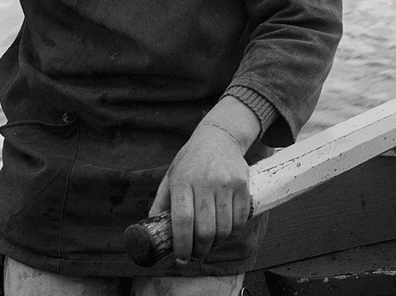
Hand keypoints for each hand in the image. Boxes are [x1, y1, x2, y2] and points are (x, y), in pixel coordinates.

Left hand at [149, 98, 259, 262]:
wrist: (219, 137)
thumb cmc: (191, 161)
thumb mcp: (171, 176)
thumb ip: (161, 203)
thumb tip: (152, 231)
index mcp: (182, 181)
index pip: (182, 220)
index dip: (182, 244)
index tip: (181, 258)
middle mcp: (205, 181)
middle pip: (205, 229)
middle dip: (200, 250)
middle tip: (196, 255)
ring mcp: (226, 183)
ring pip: (224, 228)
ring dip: (216, 244)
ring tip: (210, 245)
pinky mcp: (243, 184)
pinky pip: (241, 219)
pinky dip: (233, 233)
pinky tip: (225, 234)